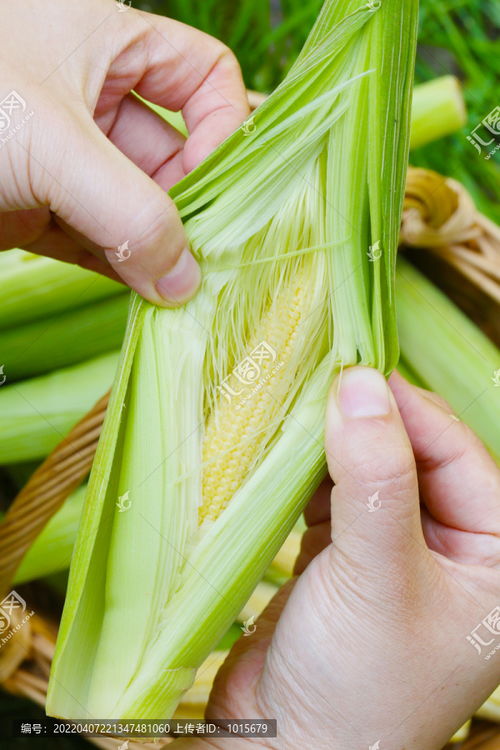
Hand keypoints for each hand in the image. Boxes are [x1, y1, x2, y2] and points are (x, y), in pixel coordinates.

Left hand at [0, 0, 247, 303]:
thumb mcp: (52, 139)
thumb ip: (130, 209)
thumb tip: (185, 277)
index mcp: (105, 41)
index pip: (203, 79)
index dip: (223, 130)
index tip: (214, 186)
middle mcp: (92, 99)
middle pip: (175, 156)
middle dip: (192, 207)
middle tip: (206, 262)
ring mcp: (65, 160)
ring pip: (137, 207)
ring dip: (158, 249)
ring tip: (179, 291)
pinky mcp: (39, 211)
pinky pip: (100, 241)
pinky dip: (122, 268)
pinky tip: (145, 295)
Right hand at [173, 367, 499, 748]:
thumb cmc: (355, 687)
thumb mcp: (377, 577)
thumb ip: (375, 478)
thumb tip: (359, 383)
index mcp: (496, 558)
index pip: (460, 453)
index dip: (409, 410)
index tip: (354, 371)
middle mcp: (452, 549)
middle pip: (414, 453)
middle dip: (369, 421)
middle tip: (321, 384)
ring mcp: (395, 549)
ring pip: (371, 467)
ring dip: (334, 441)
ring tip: (298, 411)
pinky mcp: (345, 555)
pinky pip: (334, 492)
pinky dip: (309, 471)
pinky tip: (285, 455)